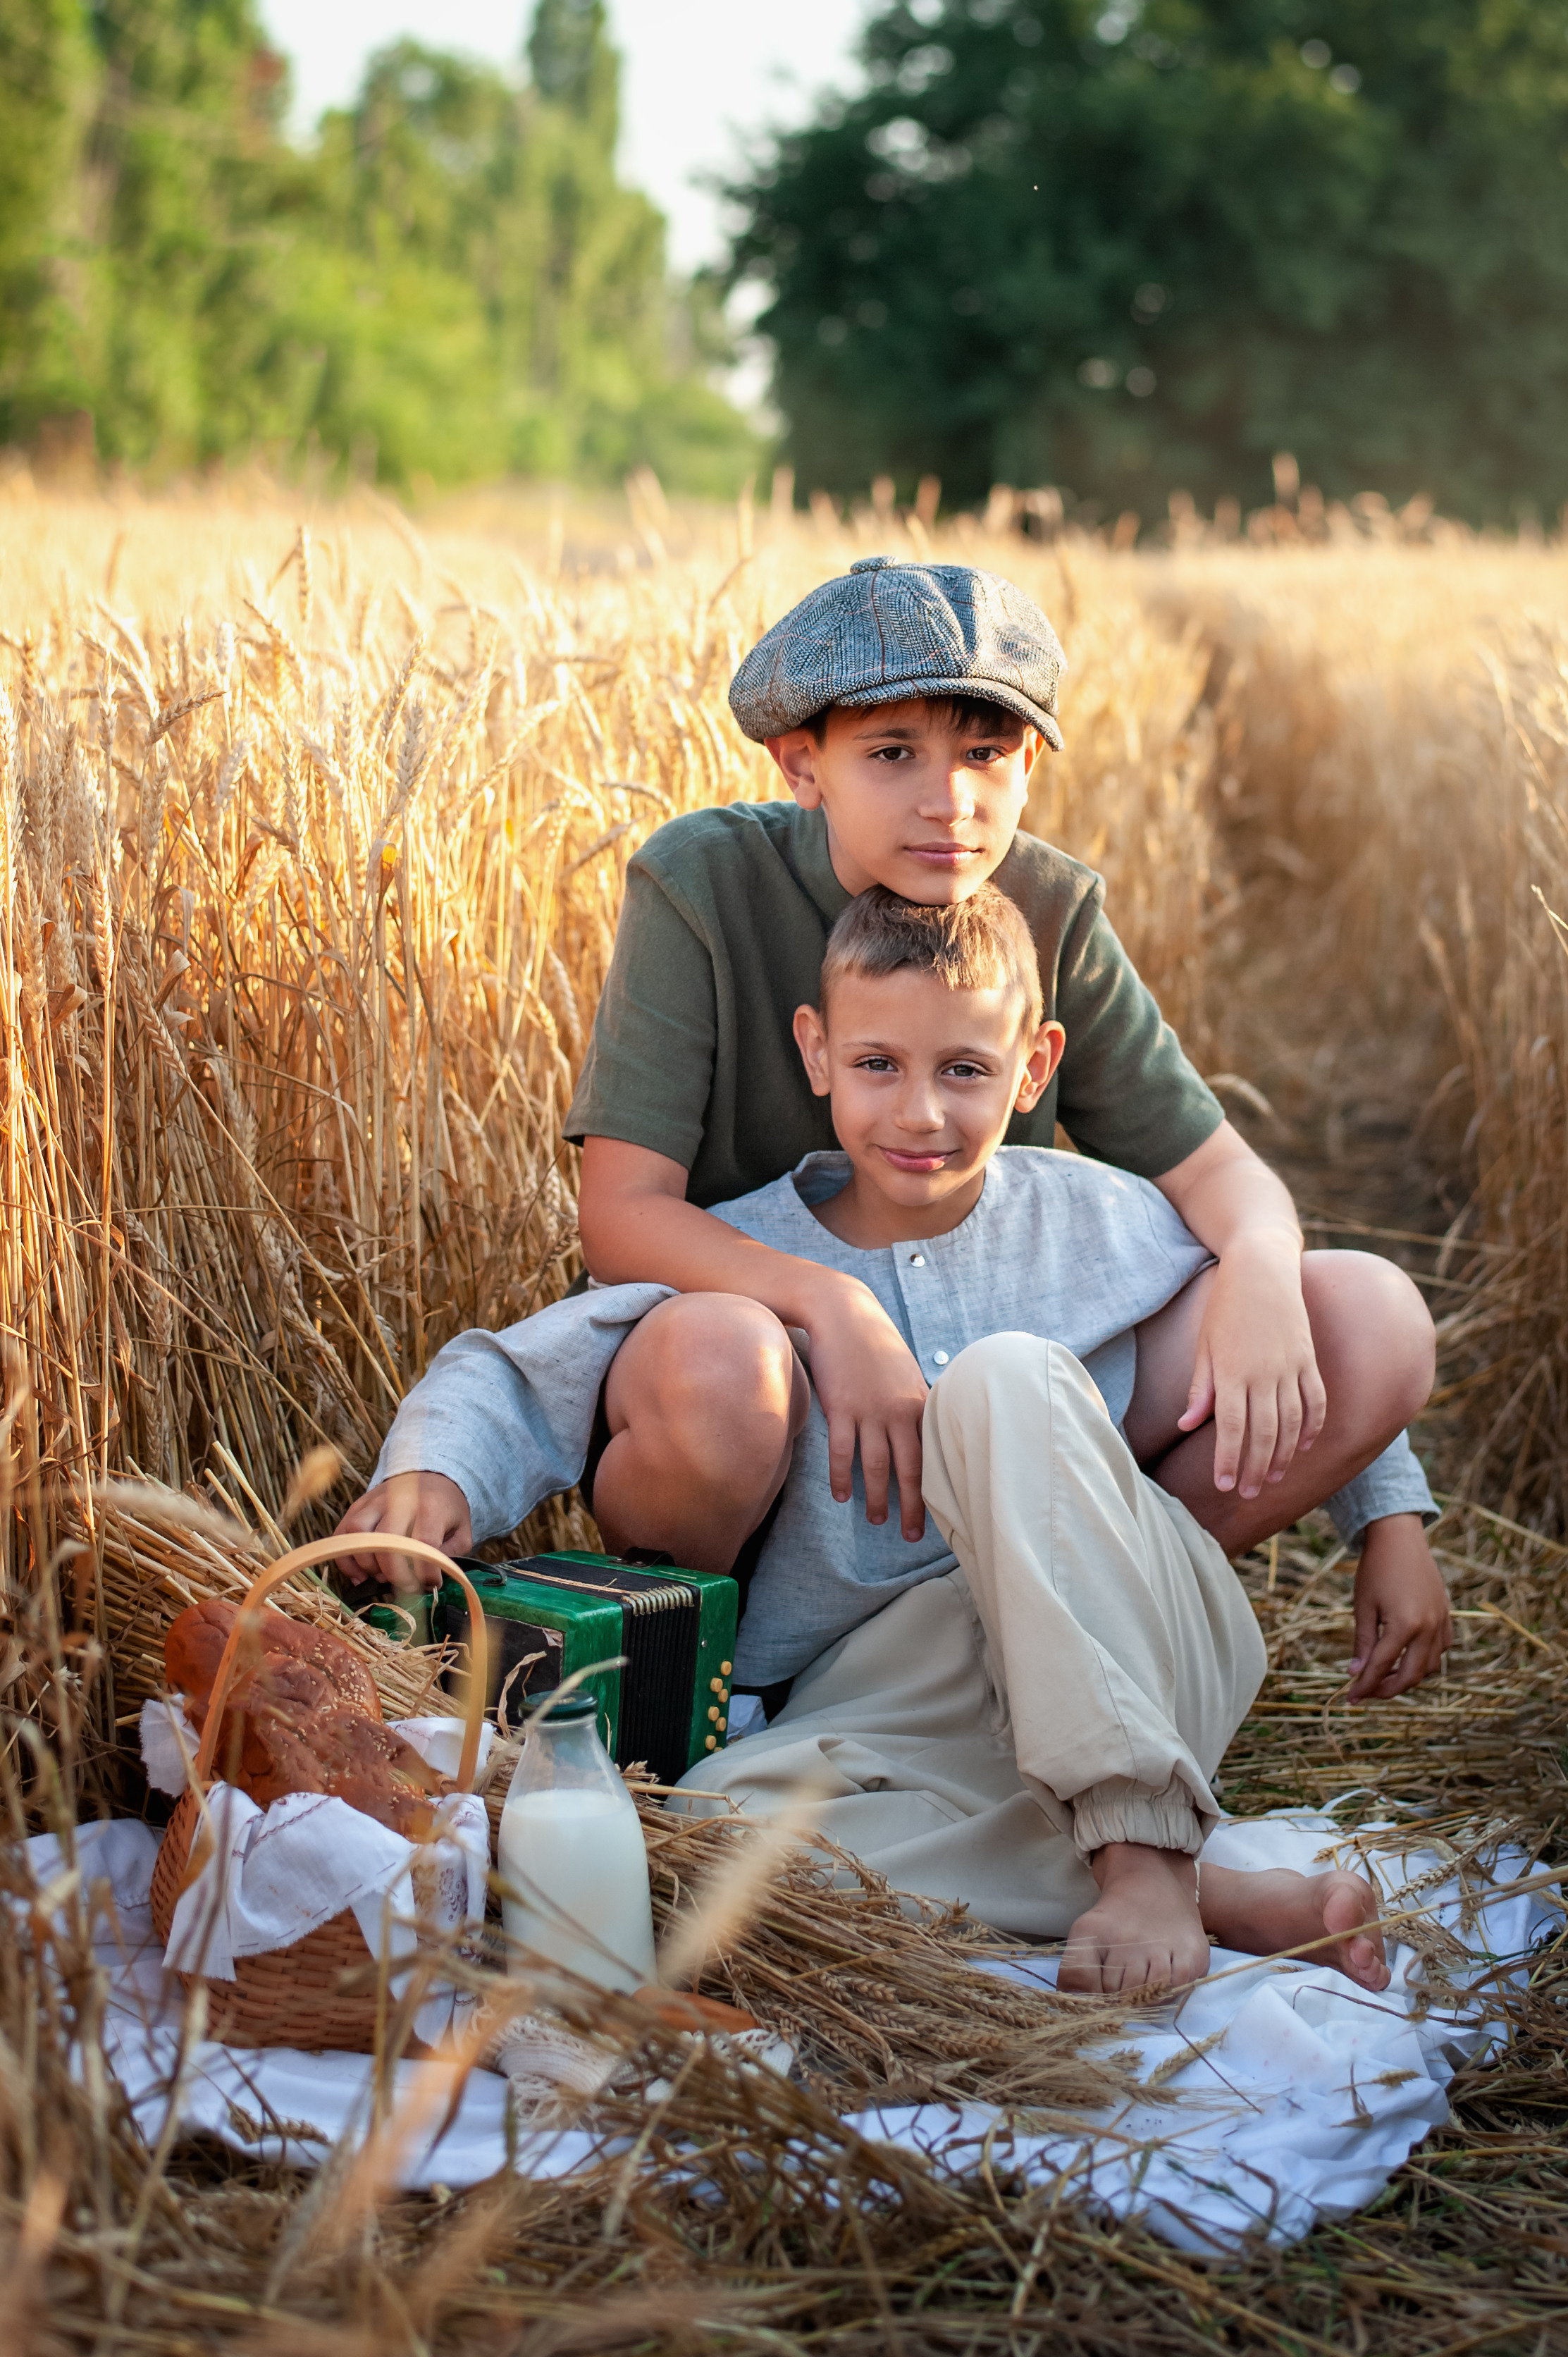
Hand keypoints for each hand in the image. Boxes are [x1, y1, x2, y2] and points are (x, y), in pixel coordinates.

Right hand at [332, 1470, 471, 1592]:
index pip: (422, 1544)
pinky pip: (341, 1534)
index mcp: (430, 1507)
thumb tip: (429, 1581)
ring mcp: (374, 1502)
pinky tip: (360, 1575)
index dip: (425, 1573)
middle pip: (385, 1541)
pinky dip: (346, 1559)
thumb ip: (449, 1556)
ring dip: (366, 1564)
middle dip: (393, 1574)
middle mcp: (398, 1501)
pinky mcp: (358, 1506)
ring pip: (356, 1535)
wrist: (431, 1476)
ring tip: (382, 1577)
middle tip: (405, 1586)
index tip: (431, 1584)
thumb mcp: (462, 1531)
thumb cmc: (446, 1509)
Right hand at [805, 1277, 929, 1540]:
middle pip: (909, 1469)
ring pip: (876, 1466)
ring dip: (877, 1498)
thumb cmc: (874, 1343)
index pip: (932, 1455)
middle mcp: (899, 1410)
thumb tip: (920, 1432)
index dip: (934, 1487)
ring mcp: (869, 1410)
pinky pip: (842, 1451)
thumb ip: (914, 1403)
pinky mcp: (841, 1407)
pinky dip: (842, 1476)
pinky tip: (841, 1495)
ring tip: (876, 1520)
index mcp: (919, 1403)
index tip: (941, 1513)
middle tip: (912, 1536)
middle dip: (912, 1506)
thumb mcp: (904, 1372)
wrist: (843, 1313)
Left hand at [1177, 1237, 1326, 1497]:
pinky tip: (1305, 1446)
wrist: (1261, 1267)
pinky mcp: (1309, 1357)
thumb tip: (1187, 1424)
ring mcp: (1291, 1366)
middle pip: (1265, 1433)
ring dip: (1285, 1455)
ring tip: (1274, 1478)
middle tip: (1249, 1493)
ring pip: (1292, 1422)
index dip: (1229, 1460)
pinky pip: (1316, 1399)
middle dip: (1257, 1468)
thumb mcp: (1204, 1345)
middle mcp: (1264, 1373)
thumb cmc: (1225, 1306)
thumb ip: (1201, 1388)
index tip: (1224, 1485)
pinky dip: (1313, 1426)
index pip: (1232, 1428)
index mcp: (1233, 1371)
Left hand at [1348, 1514, 1452, 1699]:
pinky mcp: (1446, 1615)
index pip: (1382, 1667)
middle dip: (1388, 1689)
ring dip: (1408, 1676)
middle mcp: (1428, 1628)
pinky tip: (1406, 1656)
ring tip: (1384, 1675)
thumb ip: (1363, 1643)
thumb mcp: (1363, 1606)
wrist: (1400, 1538)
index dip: (1365, 1685)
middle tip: (1367, 1692)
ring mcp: (1441, 1622)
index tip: (1350, 1698)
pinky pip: (1441, 1648)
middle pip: (1411, 1675)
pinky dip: (1426, 1659)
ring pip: (1430, 1666)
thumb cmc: (1375, 1569)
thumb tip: (1356, 1674)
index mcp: (1404, 1626)